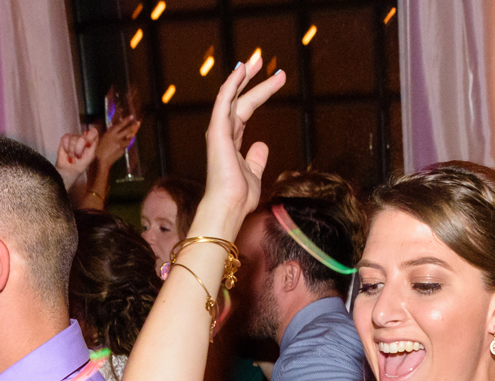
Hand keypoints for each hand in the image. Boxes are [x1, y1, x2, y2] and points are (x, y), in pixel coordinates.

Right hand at [57, 126, 99, 178]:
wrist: (69, 170)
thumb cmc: (81, 164)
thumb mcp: (89, 156)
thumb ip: (91, 144)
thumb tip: (87, 133)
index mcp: (91, 141)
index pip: (93, 132)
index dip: (90, 137)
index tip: (88, 145)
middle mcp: (82, 137)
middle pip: (82, 137)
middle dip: (79, 149)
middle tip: (78, 156)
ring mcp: (73, 137)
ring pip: (73, 139)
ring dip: (72, 151)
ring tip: (72, 157)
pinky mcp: (65, 138)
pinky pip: (65, 139)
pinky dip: (66, 148)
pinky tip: (67, 153)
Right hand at [96, 114, 139, 165]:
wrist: (100, 160)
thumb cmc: (99, 147)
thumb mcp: (104, 136)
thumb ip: (111, 130)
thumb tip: (118, 122)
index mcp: (111, 133)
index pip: (120, 125)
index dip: (127, 120)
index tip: (132, 116)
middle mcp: (116, 138)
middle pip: (127, 131)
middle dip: (133, 126)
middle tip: (138, 122)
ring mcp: (120, 145)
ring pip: (128, 139)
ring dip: (130, 136)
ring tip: (132, 133)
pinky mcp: (122, 151)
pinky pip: (125, 146)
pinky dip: (125, 144)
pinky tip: (122, 144)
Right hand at [199, 53, 286, 234]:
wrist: (230, 206)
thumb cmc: (240, 196)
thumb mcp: (254, 173)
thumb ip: (257, 158)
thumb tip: (262, 144)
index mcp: (231, 141)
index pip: (246, 109)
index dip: (260, 92)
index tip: (277, 80)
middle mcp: (223, 132)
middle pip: (240, 99)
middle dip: (253, 80)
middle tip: (264, 61)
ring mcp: (219, 130)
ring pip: (232, 96)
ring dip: (243, 76)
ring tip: (256, 59)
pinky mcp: (217, 131)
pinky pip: (224, 102)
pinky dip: (232, 85)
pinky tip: (241, 69)